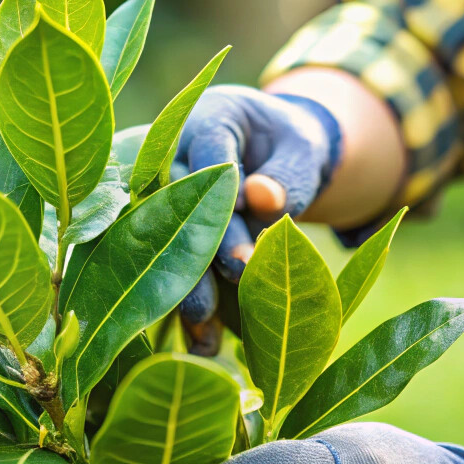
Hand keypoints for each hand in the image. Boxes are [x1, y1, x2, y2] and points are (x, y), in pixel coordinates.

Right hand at [173, 85, 341, 329]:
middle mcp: (171, 154)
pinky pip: (168, 266)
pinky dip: (186, 304)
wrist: (272, 148)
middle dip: (195, 259)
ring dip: (181, 290)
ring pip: (160, 244)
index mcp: (207, 121)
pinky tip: (202, 342)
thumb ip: (289, 172)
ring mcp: (160, 193)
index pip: (208, 163)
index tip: (243, 257)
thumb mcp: (303, 149)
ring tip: (205, 339)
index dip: (223, 211)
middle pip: (172, 208)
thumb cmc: (290, 145)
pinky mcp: (162, 227)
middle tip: (217, 303)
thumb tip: (264, 197)